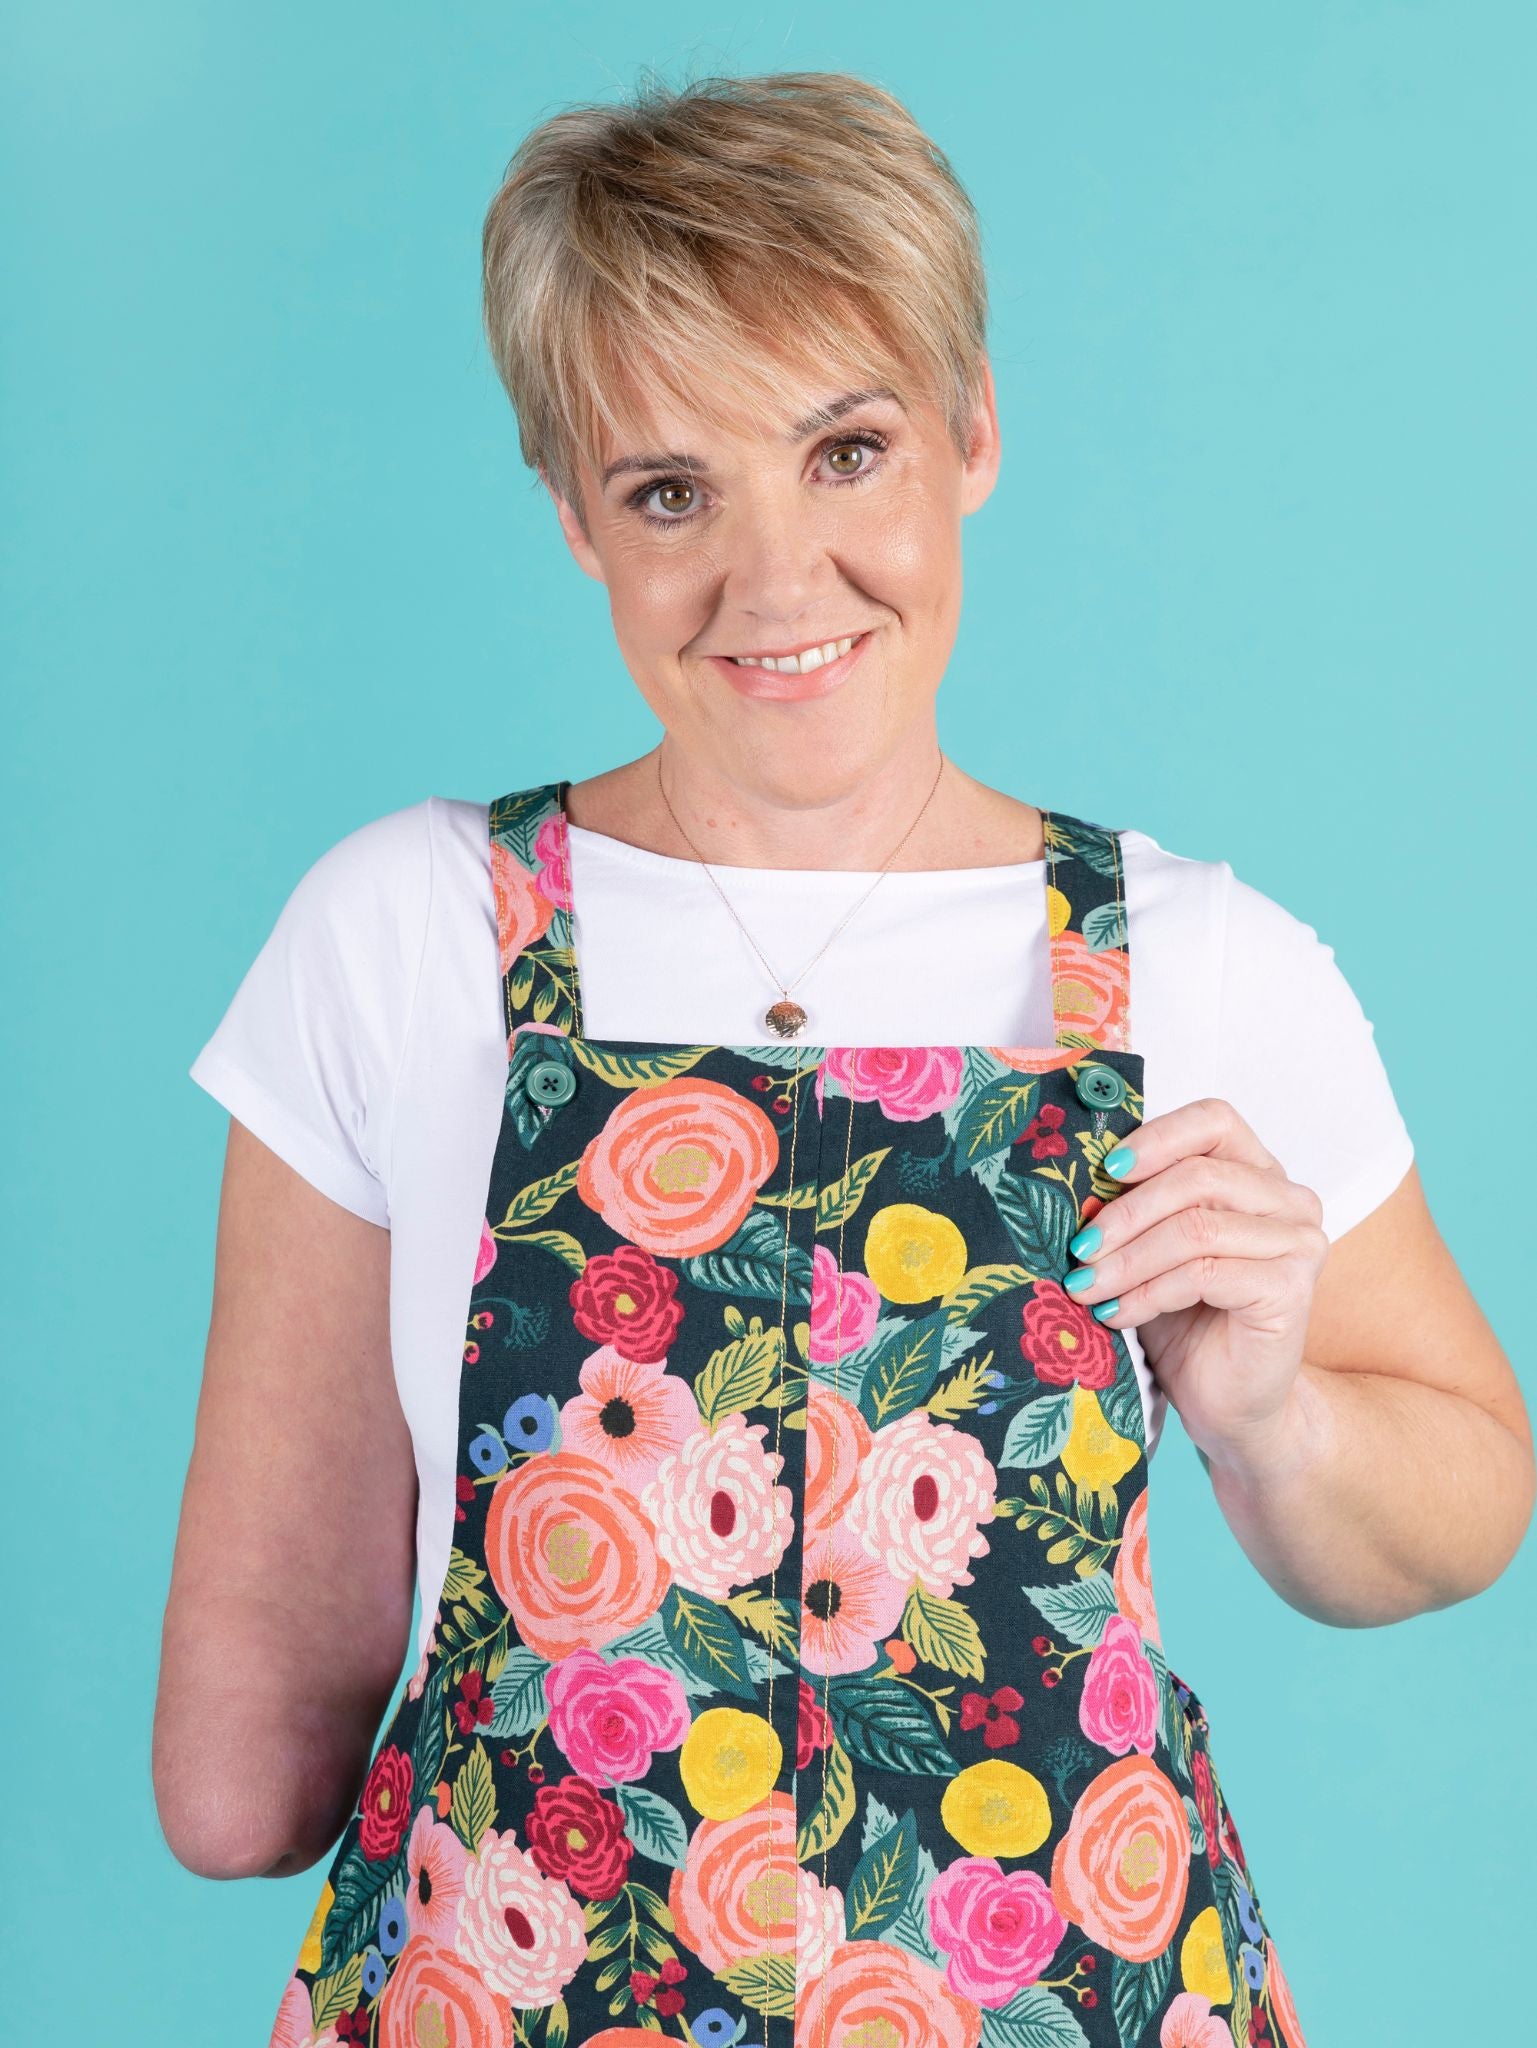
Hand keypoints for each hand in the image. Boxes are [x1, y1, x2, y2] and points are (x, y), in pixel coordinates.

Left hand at [1063, 1098, 1329, 1466]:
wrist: (1230, 1405)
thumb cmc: (1187, 1322)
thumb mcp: (1151, 1251)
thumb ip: (1135, 1209)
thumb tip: (1082, 1183)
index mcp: (1257, 1173)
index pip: (1214, 1121)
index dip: (1156, 1138)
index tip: (1104, 1171)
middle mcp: (1289, 1199)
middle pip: (1197, 1176)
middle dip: (1125, 1214)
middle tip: (1078, 1249)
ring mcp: (1299, 1242)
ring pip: (1195, 1227)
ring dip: (1128, 1259)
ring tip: (1086, 1286)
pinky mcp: (1292, 1288)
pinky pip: (1204, 1273)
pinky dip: (1148, 1293)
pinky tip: (1117, 1314)